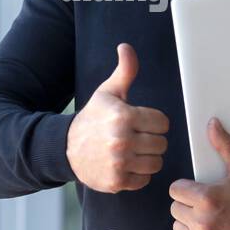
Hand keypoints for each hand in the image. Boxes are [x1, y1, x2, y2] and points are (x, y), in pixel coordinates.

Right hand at [66, 43, 169, 192]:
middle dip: (151, 140)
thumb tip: (126, 47)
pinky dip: (138, 175)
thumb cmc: (93, 118)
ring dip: (147, 158)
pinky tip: (125, 165)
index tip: (140, 122)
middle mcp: (122, 140)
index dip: (153, 122)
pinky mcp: (116, 182)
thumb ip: (125, 71)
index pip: (163, 123)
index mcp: (124, 116)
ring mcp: (119, 163)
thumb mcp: (108, 92)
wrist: (66, 148)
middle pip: (161, 144)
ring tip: (132, 151)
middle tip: (134, 137)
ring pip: (156, 163)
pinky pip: (145, 180)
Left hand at [170, 117, 229, 229]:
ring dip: (189, 224)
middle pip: (175, 209)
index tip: (199, 191)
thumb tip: (212, 124)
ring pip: (178, 228)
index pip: (175, 190)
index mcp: (207, 199)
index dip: (187, 189)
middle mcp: (202, 223)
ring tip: (210, 221)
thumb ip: (224, 146)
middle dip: (188, 206)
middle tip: (207, 207)